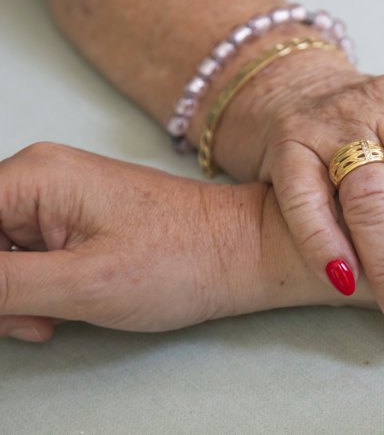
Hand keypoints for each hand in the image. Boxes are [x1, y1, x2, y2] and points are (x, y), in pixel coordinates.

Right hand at [0, 143, 340, 341]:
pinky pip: (25, 257)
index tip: (7, 301)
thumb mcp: (79, 284)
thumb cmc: (183, 261)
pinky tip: (60, 311)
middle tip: (29, 320)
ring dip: (10, 297)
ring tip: (52, 319)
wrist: (247, 253)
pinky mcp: (75, 219)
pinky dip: (32, 291)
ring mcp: (58, 196)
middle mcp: (40, 175)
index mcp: (34, 176)